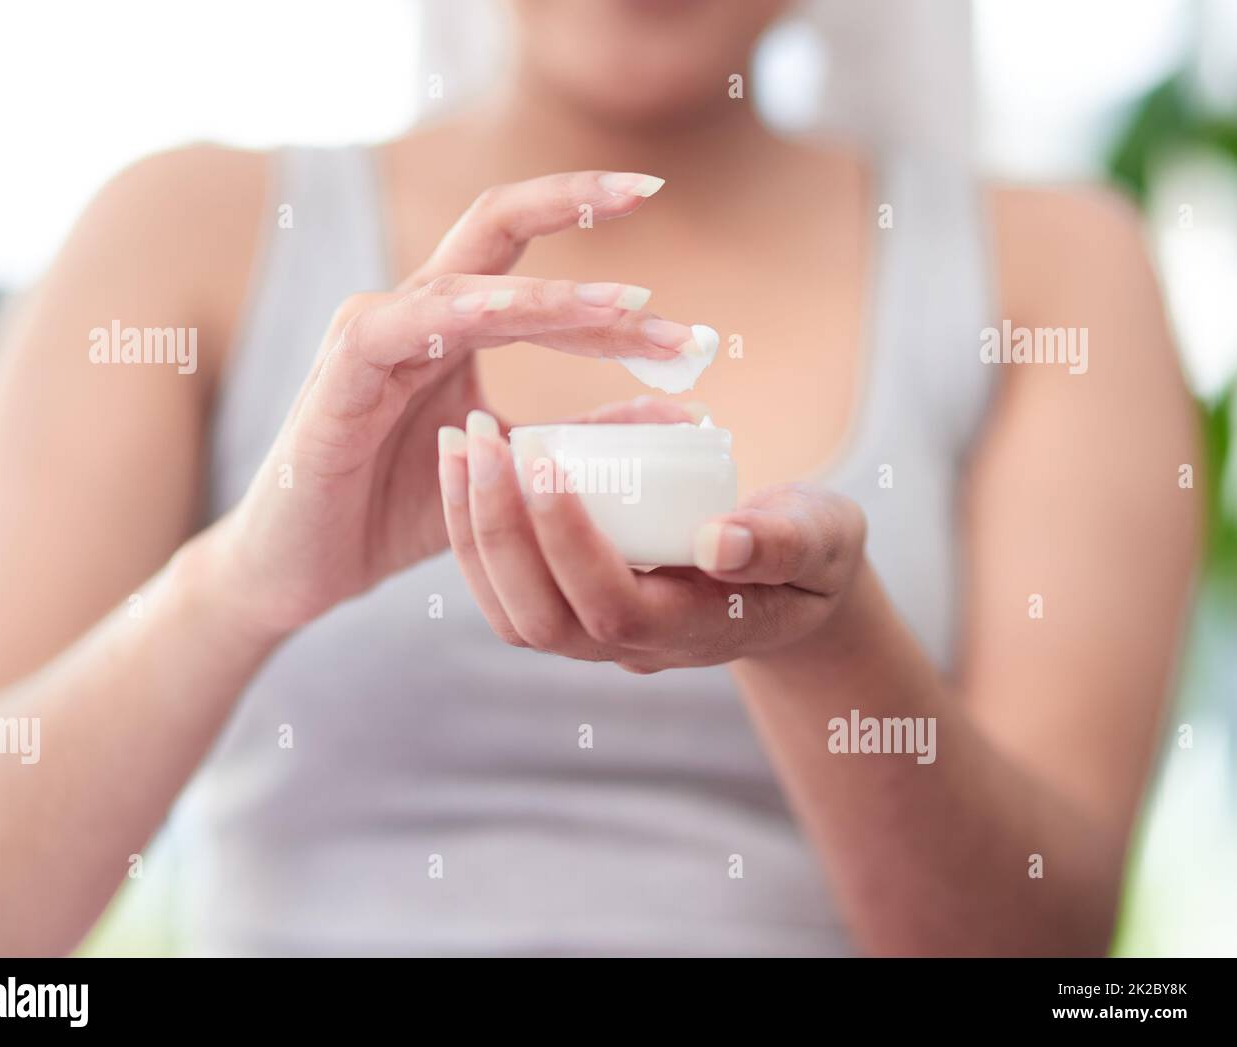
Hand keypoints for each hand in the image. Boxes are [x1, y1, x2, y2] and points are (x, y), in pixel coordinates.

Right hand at [206, 171, 706, 634]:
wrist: (307, 565)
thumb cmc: (400, 509)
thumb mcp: (515, 470)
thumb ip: (585, 435)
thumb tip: (681, 415)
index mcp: (456, 325)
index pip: (536, 266)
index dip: (609, 271)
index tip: (687, 302)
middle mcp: (417, 312)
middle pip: (496, 225)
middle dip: (576, 201)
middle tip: (652, 189)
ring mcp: (374, 335)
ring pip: (464, 280)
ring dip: (549, 292)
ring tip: (627, 302)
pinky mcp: (338, 373)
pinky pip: (394, 326)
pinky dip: (453, 314)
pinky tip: (507, 312)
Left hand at [438, 411, 867, 672]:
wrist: (789, 584)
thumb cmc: (812, 554)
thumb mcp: (823, 541)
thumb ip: (785, 542)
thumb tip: (720, 541)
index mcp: (694, 632)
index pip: (612, 605)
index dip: (570, 539)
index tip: (543, 456)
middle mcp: (631, 649)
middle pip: (540, 619)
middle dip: (500, 528)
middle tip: (480, 437)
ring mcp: (593, 638)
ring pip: (510, 612)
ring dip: (472, 529)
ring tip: (459, 442)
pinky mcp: (568, 611)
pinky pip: (505, 590)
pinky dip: (474, 530)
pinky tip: (467, 464)